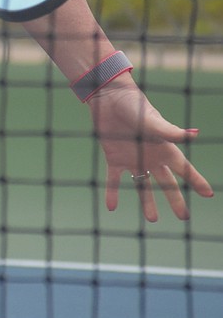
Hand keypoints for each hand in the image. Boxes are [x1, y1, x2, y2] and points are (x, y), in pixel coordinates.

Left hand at [88, 82, 212, 221]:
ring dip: (147, 202)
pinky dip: (112, 192)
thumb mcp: (153, 121)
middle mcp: (150, 156)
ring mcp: (132, 158)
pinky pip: (113, 179)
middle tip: (183, 217)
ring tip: (152, 220)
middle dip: (175, 199)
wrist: (108, 97)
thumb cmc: (134, 105)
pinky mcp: (113, 157)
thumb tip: (194, 134)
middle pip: (167, 183)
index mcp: (164, 148)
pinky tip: (111, 207)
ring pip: (143, 185)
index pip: (184, 169)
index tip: (209, 195)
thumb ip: (171, 132)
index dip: (196, 181)